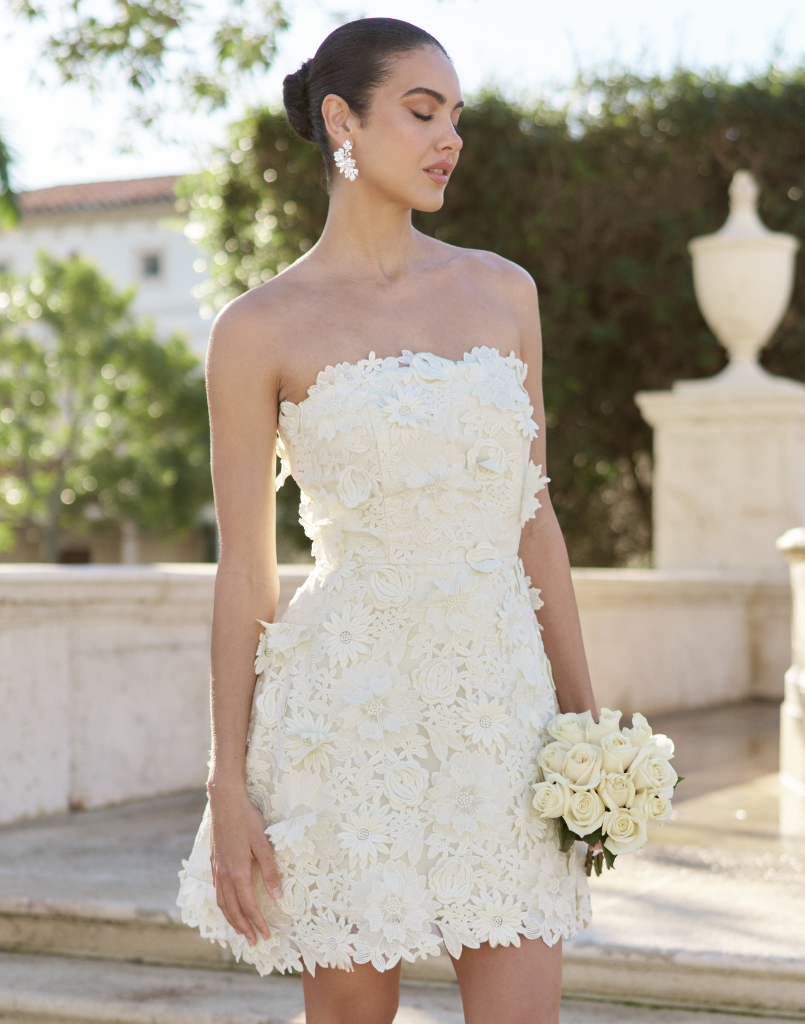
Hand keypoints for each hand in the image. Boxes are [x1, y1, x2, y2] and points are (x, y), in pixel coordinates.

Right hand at [208, 786, 281, 945]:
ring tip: (240, 931)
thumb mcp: (264, 844)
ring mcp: (217, 869)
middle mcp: (225, 875)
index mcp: (238, 873)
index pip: (249, 906)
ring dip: (231, 920)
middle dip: (244, 928)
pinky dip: (223, 905)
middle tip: (254, 942)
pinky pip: (217, 891)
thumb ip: (270, 871)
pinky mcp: (214, 862)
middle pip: (233, 910)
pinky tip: (227, 906)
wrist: (225, 802)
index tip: (266, 935)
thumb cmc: (247, 820)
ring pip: (222, 903)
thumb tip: (277, 896)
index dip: (258, 923)